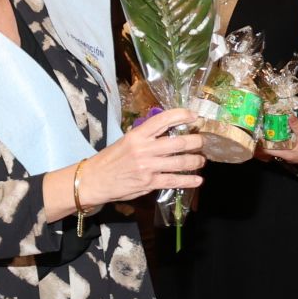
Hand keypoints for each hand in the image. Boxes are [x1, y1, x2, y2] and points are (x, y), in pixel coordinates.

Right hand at [81, 108, 205, 203]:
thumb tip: (168, 131)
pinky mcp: (149, 183)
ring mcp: (147, 167)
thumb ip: (146, 137)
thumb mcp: (126, 141)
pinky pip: (174, 181)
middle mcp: (144, 149)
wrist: (95, 180)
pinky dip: (189, 180)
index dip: (181, 115)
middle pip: (178, 142)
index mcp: (137, 135)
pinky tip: (197, 180)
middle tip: (202, 141)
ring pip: (180, 162)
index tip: (194, 116)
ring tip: (201, 160)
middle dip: (196, 141)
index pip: (163, 120)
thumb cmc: (111, 159)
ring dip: (196, 161)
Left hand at [260, 117, 297, 166]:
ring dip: (274, 138)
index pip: (268, 151)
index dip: (261, 144)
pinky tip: (283, 130)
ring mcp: (292, 154)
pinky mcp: (296, 151)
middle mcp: (287, 156)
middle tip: (261, 127)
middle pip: (272, 148)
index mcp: (287, 155)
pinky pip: (286, 145)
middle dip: (266, 139)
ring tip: (269, 127)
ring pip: (279, 146)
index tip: (256, 134)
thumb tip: (289, 116)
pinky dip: (282, 138)